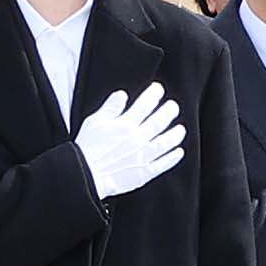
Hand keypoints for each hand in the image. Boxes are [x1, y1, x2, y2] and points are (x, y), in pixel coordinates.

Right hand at [74, 82, 187, 202]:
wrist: (85, 176)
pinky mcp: (143, 173)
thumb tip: (122, 95)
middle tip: (174, 106)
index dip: (153, 95)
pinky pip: (162, 164)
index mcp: (125, 125)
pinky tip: (178, 152)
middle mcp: (137, 139)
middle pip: (159, 122)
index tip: (158, 90)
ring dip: (175, 135)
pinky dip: (172, 158)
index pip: (144, 105)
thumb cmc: (86, 149)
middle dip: (169, 112)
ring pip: (165, 143)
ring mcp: (142, 156)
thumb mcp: (94, 122)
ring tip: (181, 129)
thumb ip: (110, 108)